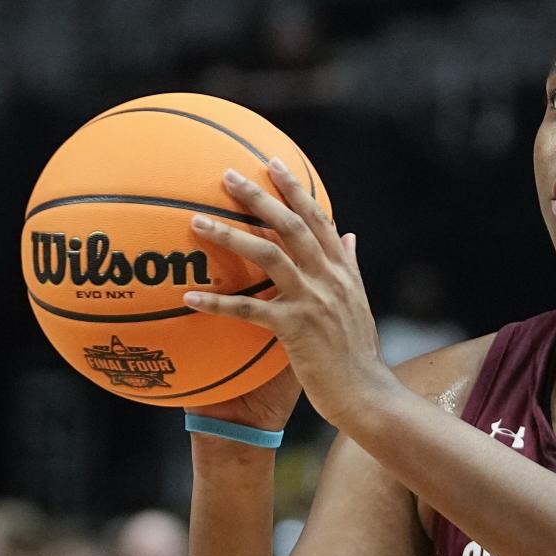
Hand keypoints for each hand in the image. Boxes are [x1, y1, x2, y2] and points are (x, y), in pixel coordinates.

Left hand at [182, 158, 397, 428]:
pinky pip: (249, 310)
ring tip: (197, 221)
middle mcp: (329, 278)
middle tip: (228, 175)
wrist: (366, 392)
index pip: (317, 219)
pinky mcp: (295, 329)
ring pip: (268, 255)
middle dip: (259, 196)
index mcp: (342, 270)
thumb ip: (350, 266)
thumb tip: (350, 235)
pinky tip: (190, 297)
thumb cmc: (358, 351)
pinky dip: (218, 303)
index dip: (295, 189)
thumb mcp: (359, 301)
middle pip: (291, 226)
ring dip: (231, 235)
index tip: (274, 163)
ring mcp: (313, 301)